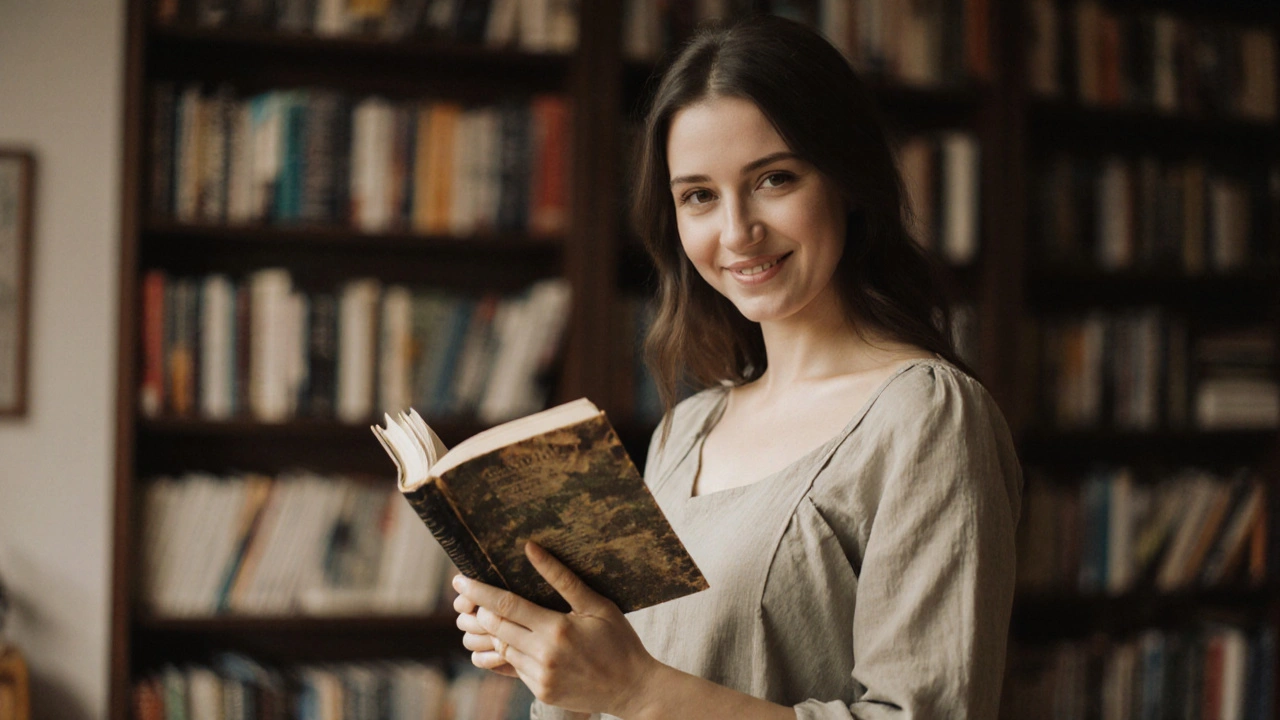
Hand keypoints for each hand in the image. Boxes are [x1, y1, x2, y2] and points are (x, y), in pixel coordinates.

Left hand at [452, 542, 661, 716]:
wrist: (633, 688)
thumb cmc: (618, 640)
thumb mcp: (596, 604)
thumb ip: (561, 578)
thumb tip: (531, 548)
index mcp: (557, 629)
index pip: (506, 605)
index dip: (479, 591)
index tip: (459, 579)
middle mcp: (544, 655)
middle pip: (495, 628)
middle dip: (477, 610)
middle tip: (463, 597)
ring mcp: (540, 677)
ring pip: (501, 649)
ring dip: (490, 633)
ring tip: (483, 617)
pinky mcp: (541, 692)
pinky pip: (514, 668)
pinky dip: (508, 652)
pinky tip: (512, 640)